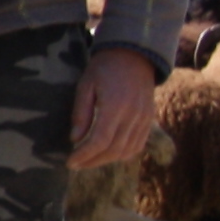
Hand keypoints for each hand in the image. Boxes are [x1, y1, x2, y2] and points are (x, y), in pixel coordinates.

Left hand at [69, 44, 155, 167]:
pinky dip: (123, 154)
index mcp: (115, 105)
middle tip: (76, 164)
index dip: (84, 155)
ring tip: (89, 161)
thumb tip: (75, 139)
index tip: (70, 162)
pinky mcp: (149, 120)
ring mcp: (144, 119)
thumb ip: (81, 113)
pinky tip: (108, 154)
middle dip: (92, 161)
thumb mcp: (85, 85)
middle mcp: (133, 115)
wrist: (134, 55)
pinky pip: (138, 145)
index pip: (100, 140)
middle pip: (113, 150)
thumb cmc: (104, 68)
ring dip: (106, 160)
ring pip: (127, 151)